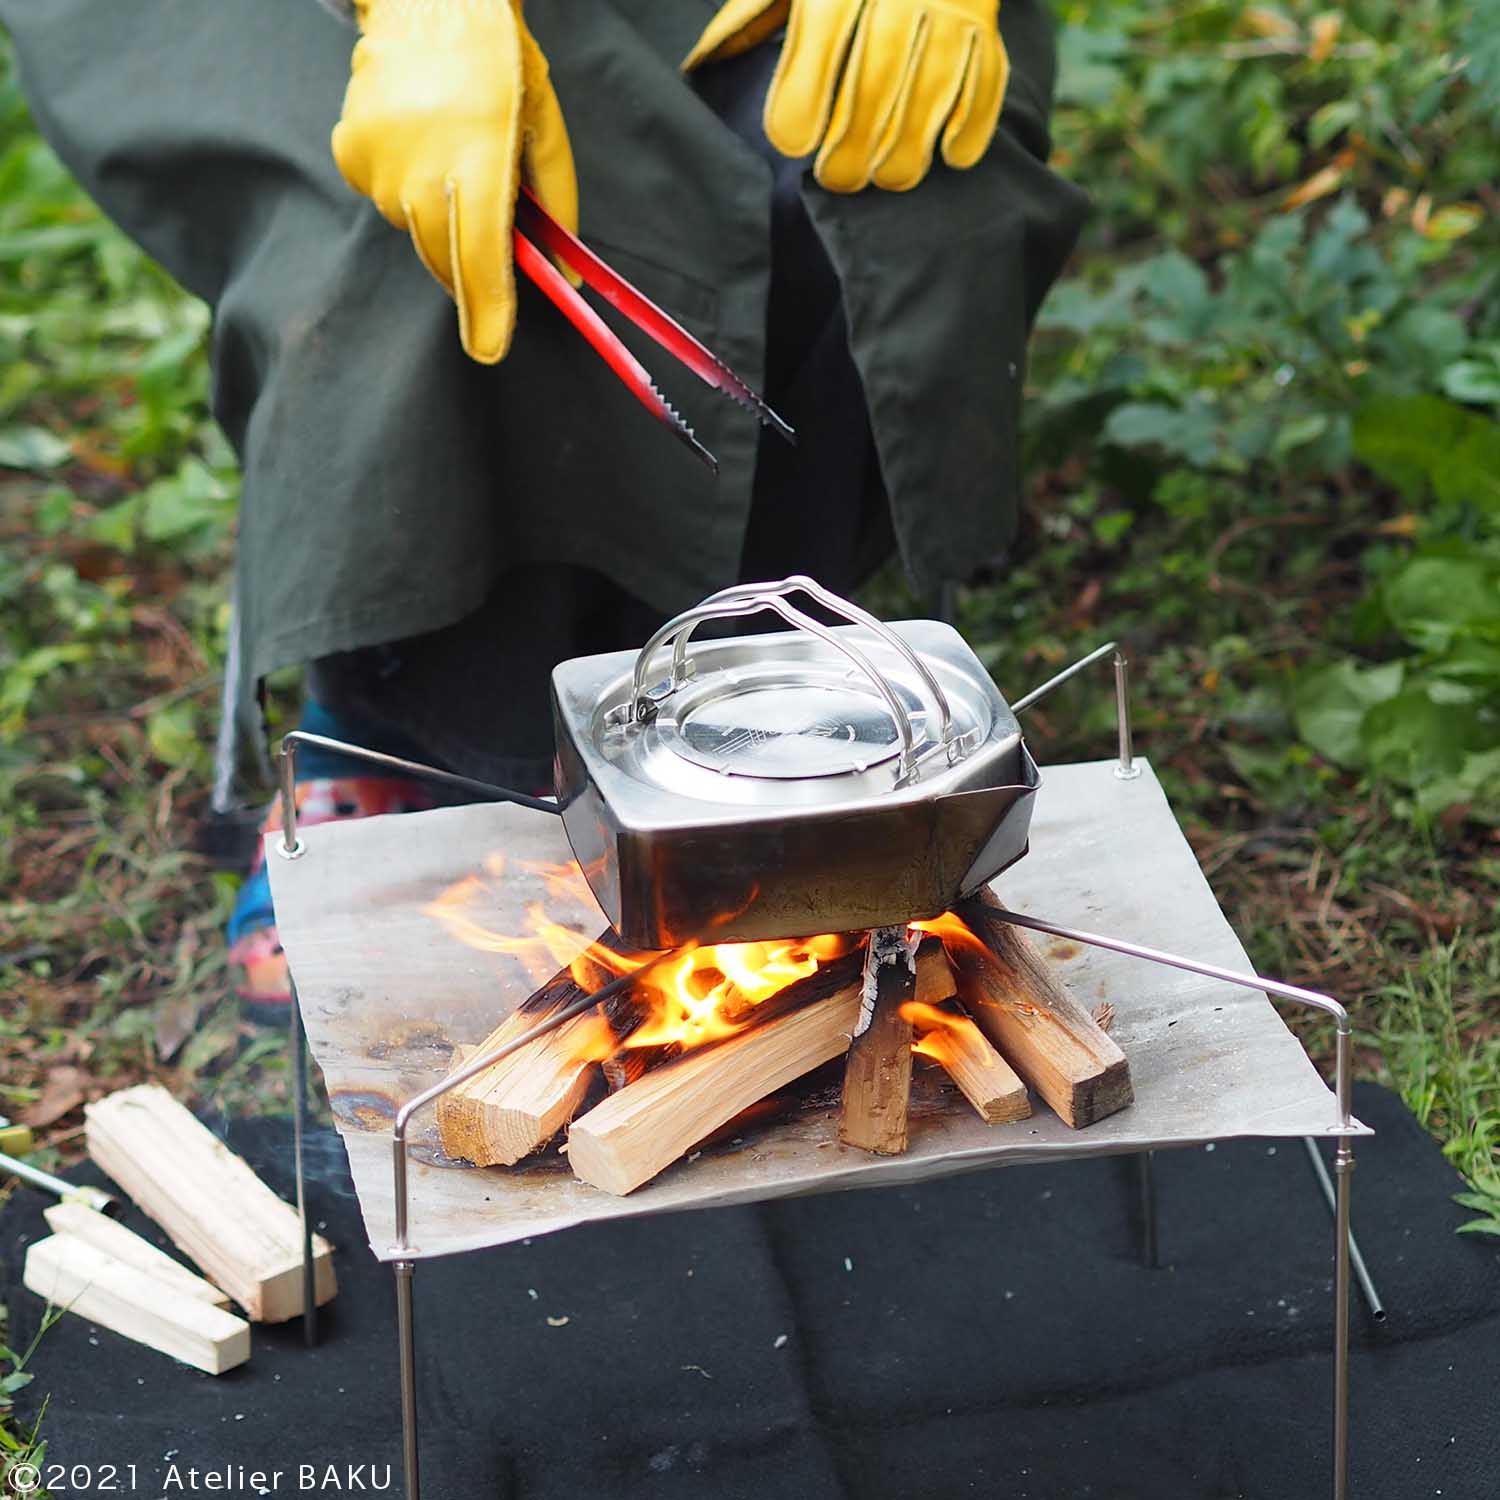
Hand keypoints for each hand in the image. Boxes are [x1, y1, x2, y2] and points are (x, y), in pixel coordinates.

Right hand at [332, 0, 577, 362]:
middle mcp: (420, 170)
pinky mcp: (350, 154)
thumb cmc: (498, 61)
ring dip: (438, 217)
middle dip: (469, 266)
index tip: (490, 349)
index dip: (486, 310)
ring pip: (415, 229)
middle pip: (445, 258)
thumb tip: (564, 275)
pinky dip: (406, 188)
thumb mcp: (544, 126)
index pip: (479, 256)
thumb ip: (556, 205)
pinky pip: (386, 198)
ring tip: (451, 156)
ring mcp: (378, 164)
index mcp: (477, 159)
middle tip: (487, 231)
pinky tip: (420, 141)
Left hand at [684, 0, 1008, 193]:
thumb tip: (698, 66)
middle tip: (838, 180)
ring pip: (933, 87)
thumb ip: (747, 18)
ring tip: (887, 179)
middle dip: (856, 142)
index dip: (804, 102)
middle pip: (877, 78)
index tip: (794, 145)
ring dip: (910, 144)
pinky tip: (949, 156)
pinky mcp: (985, 26)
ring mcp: (948, 7)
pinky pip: (985, 82)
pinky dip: (971, 124)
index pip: (819, 45)